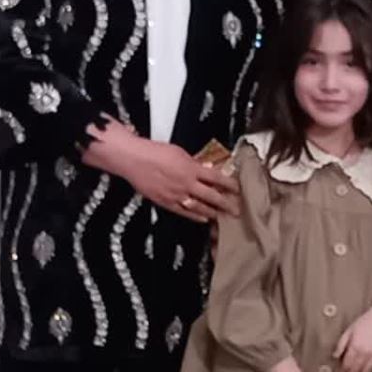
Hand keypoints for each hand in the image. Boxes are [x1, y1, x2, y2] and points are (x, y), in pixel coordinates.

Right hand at [88, 124, 238, 223]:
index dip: (229, 185)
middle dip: (226, 204)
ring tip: (222, 216)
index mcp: (192, 168)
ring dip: (213, 212)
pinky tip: (203, 219)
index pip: (217, 178)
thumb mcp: (180, 153)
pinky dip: (195, 217)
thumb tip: (207, 168)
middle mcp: (187, 184)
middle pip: (212, 196)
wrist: (134, 160)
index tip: (238, 189)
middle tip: (236, 210)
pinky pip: (184, 212)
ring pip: (199, 207)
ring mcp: (177, 195)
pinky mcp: (166, 202)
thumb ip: (195, 163)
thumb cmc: (155, 152)